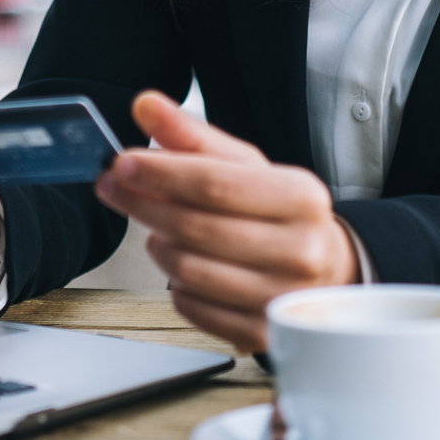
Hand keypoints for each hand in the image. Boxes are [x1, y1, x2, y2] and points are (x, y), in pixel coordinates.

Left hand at [95, 90, 358, 350]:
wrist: (325, 269)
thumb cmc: (280, 212)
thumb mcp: (247, 166)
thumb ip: (193, 136)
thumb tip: (145, 104)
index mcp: (301, 196)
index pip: (216, 183)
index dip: (161, 172)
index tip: (122, 162)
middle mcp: (300, 249)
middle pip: (196, 227)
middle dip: (143, 204)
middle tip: (114, 188)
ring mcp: (282, 297)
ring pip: (188, 270)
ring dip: (158, 245)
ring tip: (159, 230)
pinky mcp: (261, 334)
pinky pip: (192, 307)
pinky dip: (174, 284)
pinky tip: (183, 266)